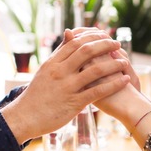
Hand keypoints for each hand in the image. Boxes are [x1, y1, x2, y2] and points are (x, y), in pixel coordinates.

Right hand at [0, 28, 128, 143]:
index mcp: (53, 62)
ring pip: (95, 70)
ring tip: (125, 62)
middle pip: (87, 51)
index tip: (104, 34)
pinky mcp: (74, 103)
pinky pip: (98, 91)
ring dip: (113, 64)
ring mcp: (67, 87)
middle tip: (117, 43)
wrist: (25, 117)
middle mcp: (60, 72)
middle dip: (105, 45)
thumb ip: (59, 53)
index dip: (92, 36)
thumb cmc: (37, 94)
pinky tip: (124, 80)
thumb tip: (69, 33)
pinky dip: (114, 84)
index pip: (75, 42)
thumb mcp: (45, 70)